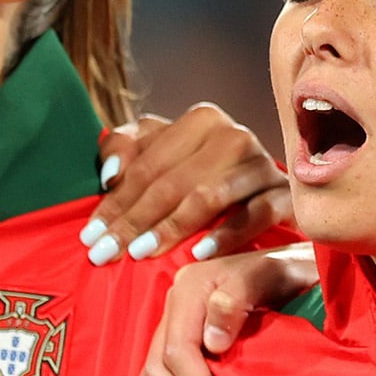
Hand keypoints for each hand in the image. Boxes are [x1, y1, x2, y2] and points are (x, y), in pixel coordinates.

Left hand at [84, 104, 289, 265]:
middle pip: (173, 181)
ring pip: (209, 195)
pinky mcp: (287, 195)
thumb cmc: (204, 180)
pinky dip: (228, 234)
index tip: (89, 237)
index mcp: (202, 120)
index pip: (147, 164)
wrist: (268, 200)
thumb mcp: (160, 156)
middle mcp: (235, 136)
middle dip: (134, 220)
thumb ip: (125, 150)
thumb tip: (110, 175)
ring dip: (171, 227)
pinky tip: (199, 254)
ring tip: (142, 254)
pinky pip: (257, 214)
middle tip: (105, 254)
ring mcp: (264, 165)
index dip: (115, 201)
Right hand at [139, 244, 319, 375]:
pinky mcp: (174, 350)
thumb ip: (239, 298)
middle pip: (157, 370)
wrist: (288, 268)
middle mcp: (172, 310)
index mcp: (189, 290)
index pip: (177, 349)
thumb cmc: (285, 274)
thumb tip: (212, 342)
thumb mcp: (270, 275)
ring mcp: (170, 330)